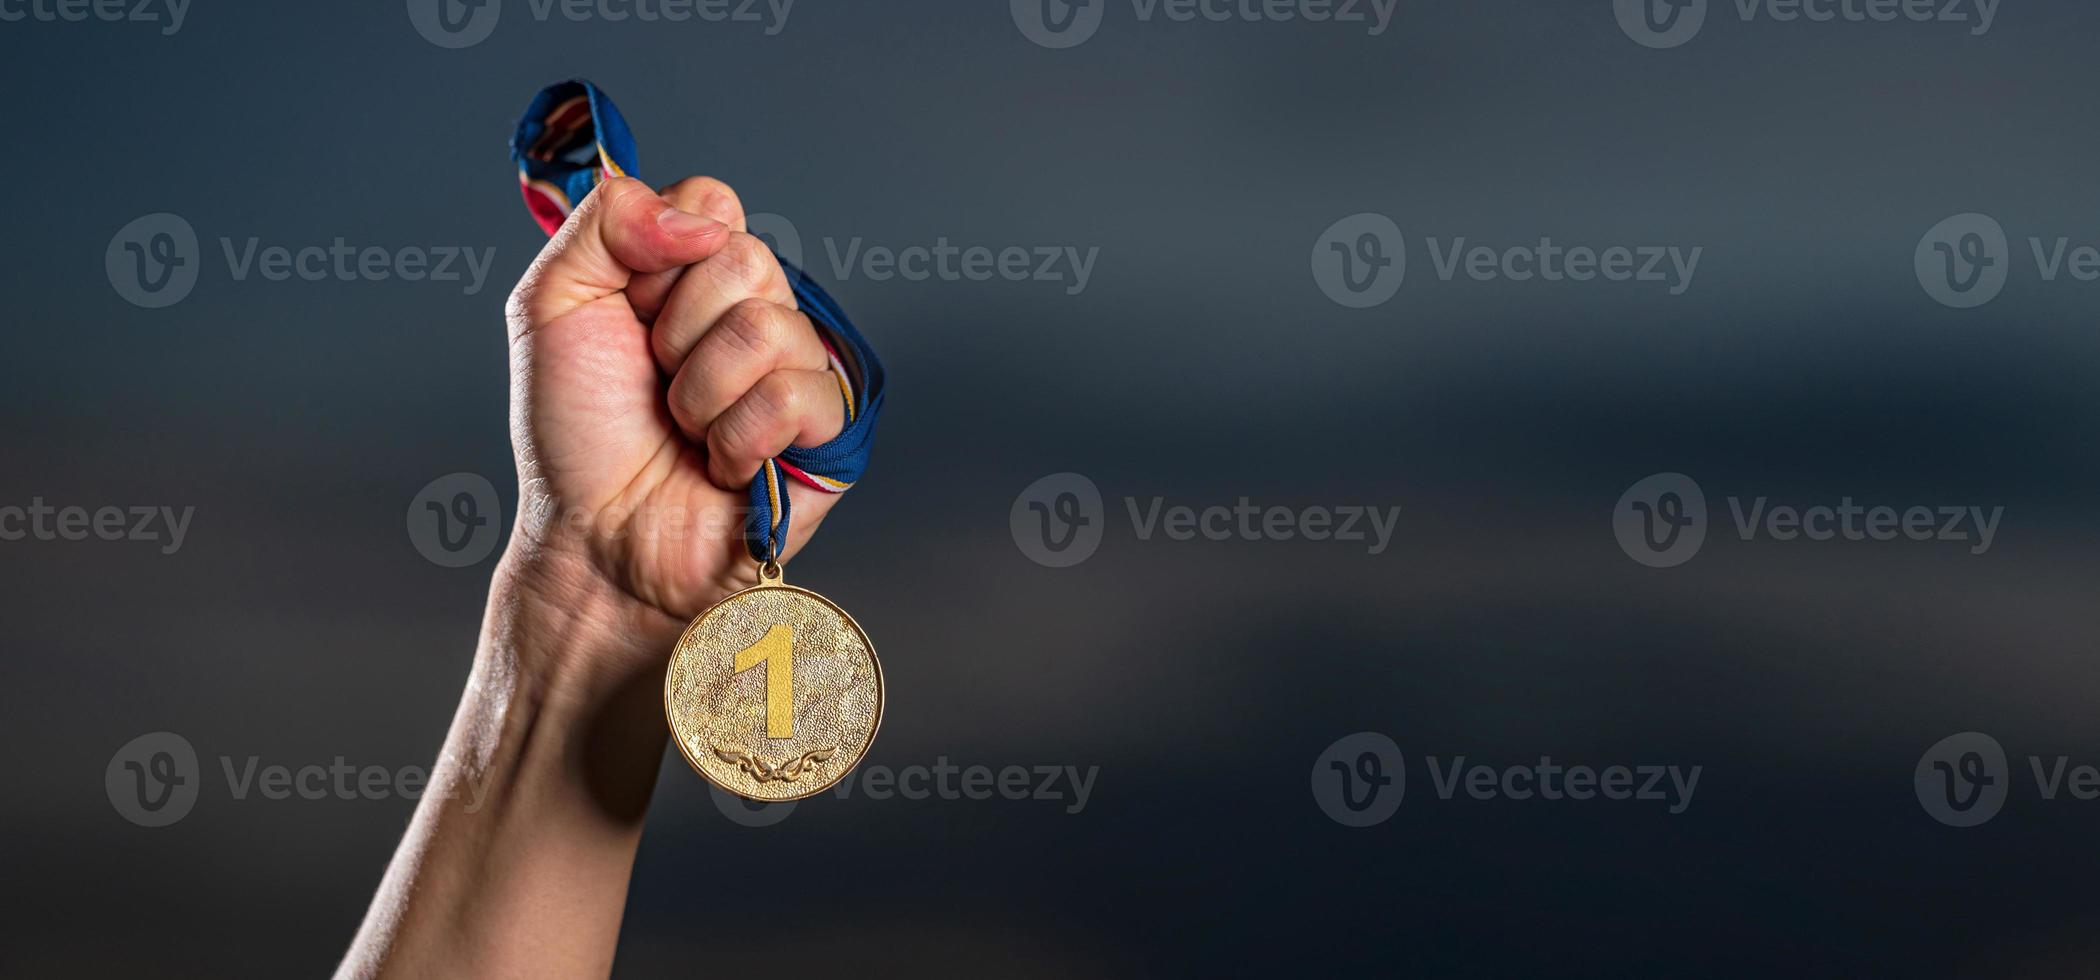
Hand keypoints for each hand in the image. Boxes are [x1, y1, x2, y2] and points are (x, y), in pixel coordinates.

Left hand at [502, 175, 848, 659]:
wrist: (594, 538)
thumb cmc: (575, 435)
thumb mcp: (550, 306)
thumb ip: (605, 223)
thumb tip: (700, 213)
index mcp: (692, 276)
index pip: (715, 202)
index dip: (664, 252)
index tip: (630, 311)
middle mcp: (753, 312)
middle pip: (749, 258)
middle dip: (677, 331)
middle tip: (658, 381)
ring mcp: (795, 369)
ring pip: (768, 328)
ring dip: (701, 394)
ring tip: (686, 432)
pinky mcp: (826, 433)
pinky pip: (797, 394)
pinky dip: (738, 438)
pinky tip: (723, 466)